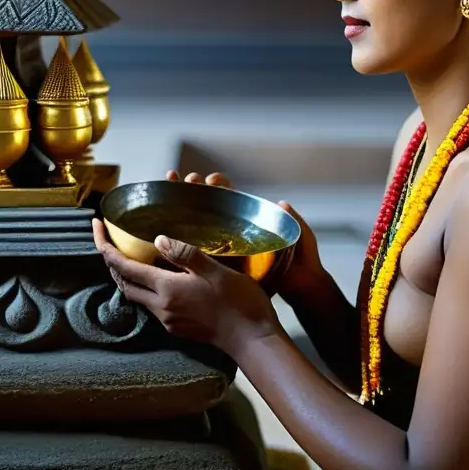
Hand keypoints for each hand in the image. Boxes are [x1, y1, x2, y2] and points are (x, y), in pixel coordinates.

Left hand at [93, 219, 281, 356]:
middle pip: (124, 283)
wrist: (251, 339)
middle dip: (111, 261)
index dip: (106, 247)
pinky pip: (151, 304)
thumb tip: (159, 239)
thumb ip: (185, 253)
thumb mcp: (215, 270)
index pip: (125, 267)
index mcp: (167, 290)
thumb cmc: (238, 302)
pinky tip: (157, 276)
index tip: (96, 227)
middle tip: (109, 239)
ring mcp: (169, 320)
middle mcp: (161, 308)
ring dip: (128, 276)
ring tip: (130, 254)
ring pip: (136, 295)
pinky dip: (145, 287)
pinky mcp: (177, 327)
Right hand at [167, 170, 327, 304]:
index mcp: (250, 219)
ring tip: (168, 193)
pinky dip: (179, 242)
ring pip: (197, 226)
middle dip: (192, 190)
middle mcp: (235, 231)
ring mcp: (225, 249)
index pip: (228, 196)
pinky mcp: (221, 267)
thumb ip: (292, 219)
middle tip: (183, 181)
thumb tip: (281, 202)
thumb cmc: (304, 259)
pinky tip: (164, 233)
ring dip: (180, 208)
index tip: (210, 181)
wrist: (302, 288)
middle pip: (207, 206)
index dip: (217, 185)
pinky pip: (197, 254)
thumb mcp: (300, 234)